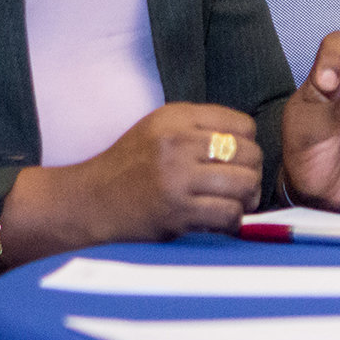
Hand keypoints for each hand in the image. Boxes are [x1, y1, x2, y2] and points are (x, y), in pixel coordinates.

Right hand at [0, 103, 260, 266]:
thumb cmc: (128, 168)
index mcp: (176, 117)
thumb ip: (199, 128)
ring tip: (234, 204)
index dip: (246, 145)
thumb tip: (250, 142)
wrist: (88, 203)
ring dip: (246, 199)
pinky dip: (232, 222)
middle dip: (251, 173)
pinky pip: (229, 214)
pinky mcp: (176, 211)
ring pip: (245, 184)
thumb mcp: (159, 129)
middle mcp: (178, 141)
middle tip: (241, 187)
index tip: (235, 161)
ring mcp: (177, 177)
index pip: (243, 124)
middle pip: (250, 154)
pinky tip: (220, 222)